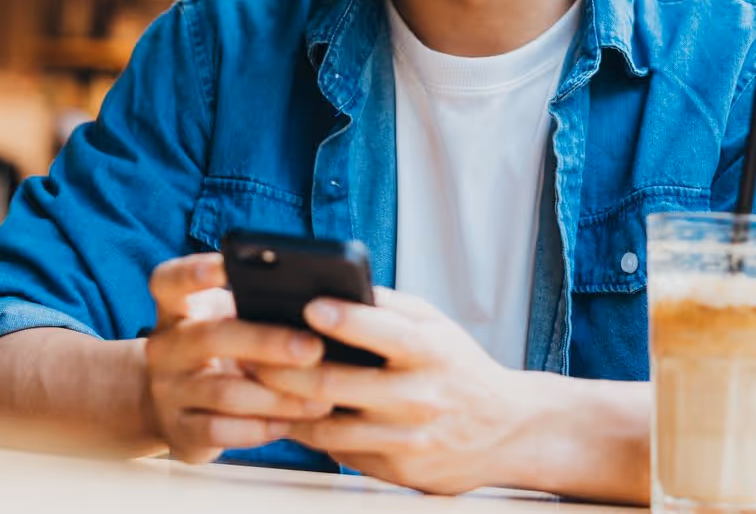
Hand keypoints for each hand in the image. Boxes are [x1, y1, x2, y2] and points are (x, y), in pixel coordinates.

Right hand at [144, 254, 332, 463]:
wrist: (169, 406)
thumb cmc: (218, 351)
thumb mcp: (225, 322)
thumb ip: (255, 310)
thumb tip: (320, 305)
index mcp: (176, 310)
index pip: (170, 281)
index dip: (195, 271)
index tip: (228, 263)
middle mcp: (165, 348)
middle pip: (211, 337)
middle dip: (267, 342)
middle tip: (314, 348)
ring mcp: (167, 392)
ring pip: (224, 392)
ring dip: (278, 396)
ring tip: (320, 398)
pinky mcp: (179, 431)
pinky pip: (222, 431)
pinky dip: (261, 428)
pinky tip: (290, 423)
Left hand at [252, 288, 537, 493]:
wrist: (507, 431)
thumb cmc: (460, 368)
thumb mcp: (437, 327)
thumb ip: (388, 308)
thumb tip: (332, 286)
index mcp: (431, 351)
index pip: (386, 332)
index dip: (346, 319)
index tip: (309, 304)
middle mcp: (420, 396)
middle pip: (336, 385)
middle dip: (283, 368)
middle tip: (248, 351)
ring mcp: (406, 438)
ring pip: (326, 426)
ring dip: (282, 404)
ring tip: (252, 383)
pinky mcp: (395, 469)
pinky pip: (337, 451)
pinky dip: (305, 431)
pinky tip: (283, 413)